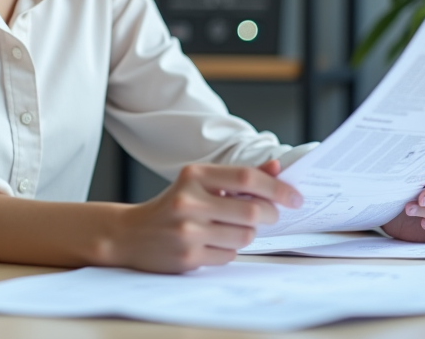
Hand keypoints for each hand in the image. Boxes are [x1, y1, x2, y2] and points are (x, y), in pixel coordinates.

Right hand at [107, 159, 302, 272]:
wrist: (130, 234)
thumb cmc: (172, 205)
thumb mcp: (200, 183)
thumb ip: (238, 177)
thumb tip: (277, 167)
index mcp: (194, 176)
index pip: (246, 178)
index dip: (277, 188)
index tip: (294, 197)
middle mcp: (189, 201)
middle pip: (252, 211)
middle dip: (269, 214)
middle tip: (269, 215)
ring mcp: (188, 231)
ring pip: (245, 236)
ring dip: (248, 233)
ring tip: (232, 228)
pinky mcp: (188, 257)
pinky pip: (230, 255)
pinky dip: (230, 249)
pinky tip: (213, 242)